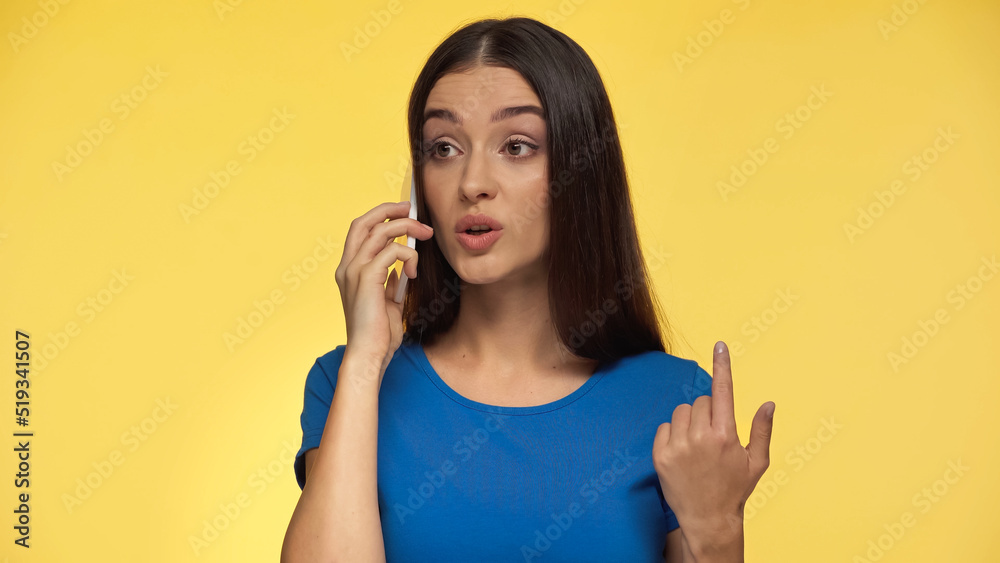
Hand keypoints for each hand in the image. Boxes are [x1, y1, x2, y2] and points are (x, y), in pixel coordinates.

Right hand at [333, 200, 433, 383]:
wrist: (368, 355)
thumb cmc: (378, 335)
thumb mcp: (386, 303)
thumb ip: (388, 283)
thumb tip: (398, 270)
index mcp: (349, 270)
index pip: (359, 230)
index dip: (379, 215)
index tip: (402, 212)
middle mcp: (347, 266)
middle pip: (364, 221)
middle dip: (390, 209)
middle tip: (412, 209)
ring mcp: (354, 271)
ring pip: (381, 231)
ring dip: (407, 227)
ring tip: (426, 235)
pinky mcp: (366, 278)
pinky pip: (393, 251)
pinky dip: (409, 256)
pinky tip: (413, 273)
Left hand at [652, 341, 773, 539]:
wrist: (708, 519)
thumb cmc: (735, 489)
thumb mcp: (757, 462)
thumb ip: (762, 430)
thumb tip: (768, 403)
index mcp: (726, 435)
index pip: (723, 391)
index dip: (722, 366)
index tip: (719, 345)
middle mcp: (700, 437)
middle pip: (701, 401)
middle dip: (709, 412)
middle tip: (714, 436)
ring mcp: (678, 446)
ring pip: (682, 412)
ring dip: (690, 422)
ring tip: (698, 446)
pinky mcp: (660, 455)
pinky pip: (665, 427)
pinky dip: (673, 434)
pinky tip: (683, 453)